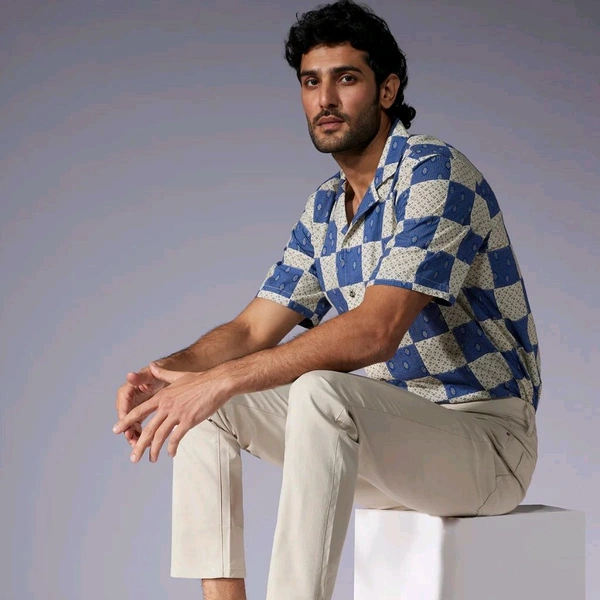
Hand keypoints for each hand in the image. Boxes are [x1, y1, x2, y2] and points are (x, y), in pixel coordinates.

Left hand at [112, 362, 229, 462]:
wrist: (217, 382)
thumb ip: (163, 373)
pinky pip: (176, 438)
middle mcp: (166, 406)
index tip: (117, 430)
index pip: (140, 411)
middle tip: (133, 457)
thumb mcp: (178, 375)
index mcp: (162, 397)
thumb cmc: (200, 379)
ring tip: (151, 459)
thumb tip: (152, 365)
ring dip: (154, 450)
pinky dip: (172, 447)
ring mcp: (177, 414)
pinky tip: (170, 453)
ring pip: (160, 436)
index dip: (127, 421)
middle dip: (139, 445)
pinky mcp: (188, 420)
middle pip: (148, 429)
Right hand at [115, 365, 168, 447]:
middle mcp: (127, 401)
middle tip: (134, 444)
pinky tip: (149, 443)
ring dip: (135, 436)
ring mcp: (134, 408)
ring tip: (140, 447)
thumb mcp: (150, 375)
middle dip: (129, 432)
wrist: (166, 375)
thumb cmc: (157, 374)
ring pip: (131, 425)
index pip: (123, 408)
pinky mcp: (141, 413)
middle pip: (126, 420)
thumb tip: (130, 375)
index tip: (128, 431)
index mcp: (127, 392)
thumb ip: (140, 377)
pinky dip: (142, 434)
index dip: (125, 421)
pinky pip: (138, 426)